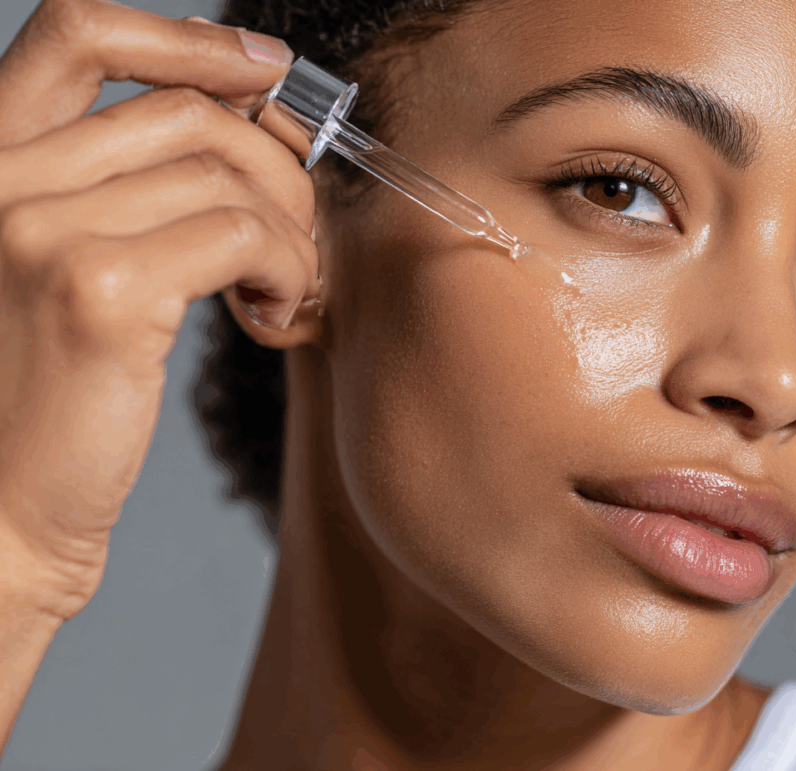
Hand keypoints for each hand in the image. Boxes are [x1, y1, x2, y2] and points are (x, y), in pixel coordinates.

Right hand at [0, 0, 318, 621]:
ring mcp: (39, 228)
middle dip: (274, 165)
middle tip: (299, 235)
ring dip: (289, 233)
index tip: (264, 67)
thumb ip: (125, 196)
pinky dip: (286, 270)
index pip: (79, 37)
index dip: (185, 38)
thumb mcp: (69, 272)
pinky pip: (242, 236)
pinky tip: (270, 316)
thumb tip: (249, 129)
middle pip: (186, 113)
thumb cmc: (42, 404)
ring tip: (285, 290)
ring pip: (227, 178)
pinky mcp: (97, 291)